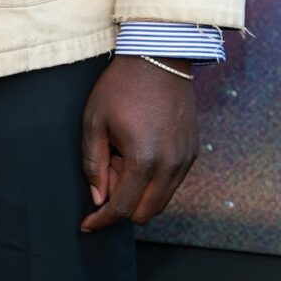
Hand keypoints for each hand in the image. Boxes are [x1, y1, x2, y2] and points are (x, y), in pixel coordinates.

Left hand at [79, 55, 197, 232]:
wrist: (158, 56)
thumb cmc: (121, 85)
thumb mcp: (94, 120)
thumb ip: (93, 163)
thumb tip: (97, 197)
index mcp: (144, 160)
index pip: (123, 209)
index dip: (102, 221)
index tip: (88, 225)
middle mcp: (170, 166)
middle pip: (145, 213)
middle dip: (121, 205)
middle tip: (107, 173)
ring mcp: (185, 160)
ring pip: (161, 201)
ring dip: (139, 194)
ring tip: (121, 158)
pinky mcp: (193, 152)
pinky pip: (173, 183)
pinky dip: (154, 182)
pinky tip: (139, 154)